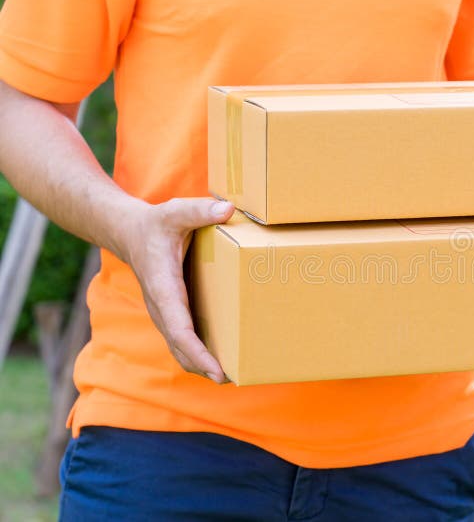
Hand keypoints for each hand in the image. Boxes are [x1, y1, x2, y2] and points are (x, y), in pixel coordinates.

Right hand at [119, 197, 234, 382]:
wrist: (128, 232)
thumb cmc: (155, 223)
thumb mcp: (175, 211)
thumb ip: (199, 210)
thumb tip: (226, 209)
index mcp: (163, 287)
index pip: (179, 328)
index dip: (197, 351)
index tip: (216, 369)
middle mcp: (161, 306)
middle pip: (179, 346)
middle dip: (202, 366)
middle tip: (230, 379)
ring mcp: (163, 312)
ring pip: (178, 347)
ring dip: (199, 364)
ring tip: (228, 376)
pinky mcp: (169, 311)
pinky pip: (180, 339)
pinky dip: (195, 353)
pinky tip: (217, 358)